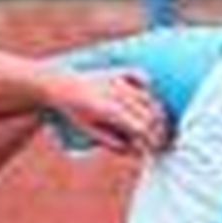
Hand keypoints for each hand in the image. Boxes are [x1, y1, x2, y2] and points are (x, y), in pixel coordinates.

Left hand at [50, 68, 167, 155]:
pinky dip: (147, 85)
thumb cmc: (74, 113)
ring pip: (148, 97)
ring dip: (156, 113)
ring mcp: (118, 81)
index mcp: (109, 111)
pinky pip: (140, 76)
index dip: (152, 140)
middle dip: (158, 130)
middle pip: (149, 114)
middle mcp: (116, 94)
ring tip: (157, 126)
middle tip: (161, 142)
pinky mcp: (118, 71)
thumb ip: (113, 142)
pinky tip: (147, 96)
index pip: (141, 128)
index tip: (156, 149)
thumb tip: (136, 150)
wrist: (60, 86)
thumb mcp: (90, 132)